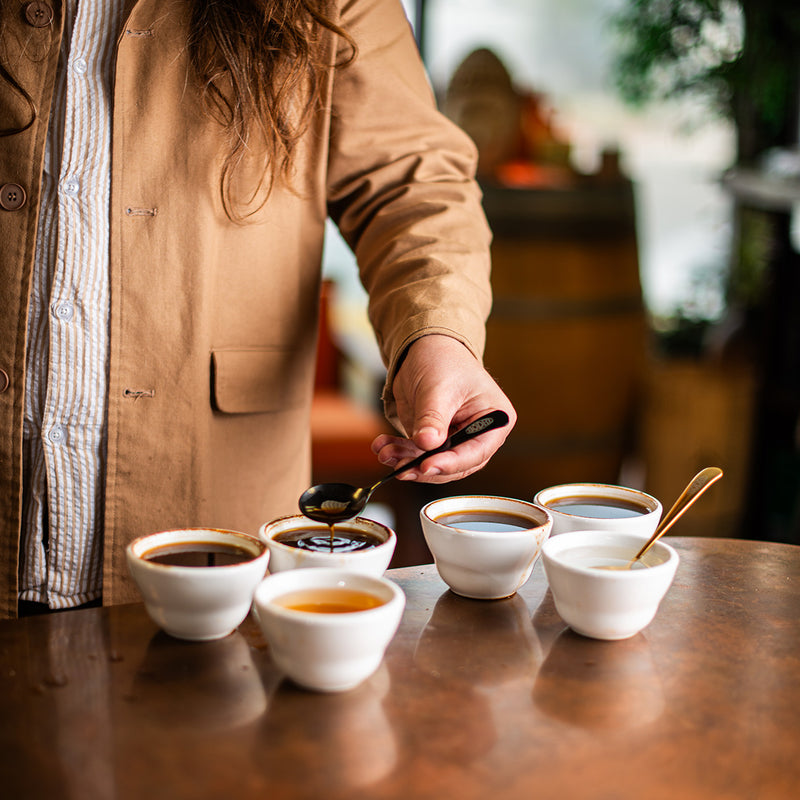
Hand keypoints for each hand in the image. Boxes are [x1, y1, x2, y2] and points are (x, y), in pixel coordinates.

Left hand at [371, 335, 515, 482]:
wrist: (424, 349)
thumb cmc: (443, 360)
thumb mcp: (438, 387)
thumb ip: (433, 418)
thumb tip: (426, 444)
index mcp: (495, 419)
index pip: (476, 451)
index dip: (450, 463)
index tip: (426, 465)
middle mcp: (479, 434)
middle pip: (455, 465)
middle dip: (424, 467)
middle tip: (401, 468)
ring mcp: (456, 439)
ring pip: (433, 463)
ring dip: (407, 461)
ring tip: (385, 453)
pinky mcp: (434, 440)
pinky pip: (418, 455)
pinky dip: (400, 453)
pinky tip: (383, 448)